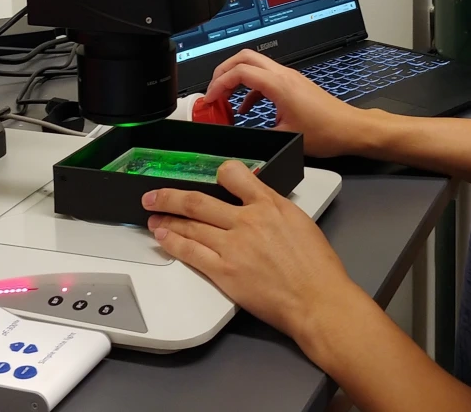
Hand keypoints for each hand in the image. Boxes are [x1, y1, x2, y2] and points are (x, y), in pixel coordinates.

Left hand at [143, 160, 357, 343]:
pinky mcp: (225, 272)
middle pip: (199, 202)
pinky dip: (174, 243)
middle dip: (171, 197)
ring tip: (153, 216)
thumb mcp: (299, 220)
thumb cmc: (314, 265)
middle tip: (154, 195)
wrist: (316, 298)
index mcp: (268, 204)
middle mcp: (247, 220)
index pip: (234, 174)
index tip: (209, 176)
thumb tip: (257, 197)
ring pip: (191, 225)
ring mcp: (233, 246)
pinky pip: (192, 253)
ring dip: (167, 219)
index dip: (218, 173)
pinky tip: (164, 238)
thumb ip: (273, 206)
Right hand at [204, 49, 365, 156]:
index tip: (210, 99)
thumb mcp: (286, 137)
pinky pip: (265, 78)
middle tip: (212, 90)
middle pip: (244, 57)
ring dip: (237, 78)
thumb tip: (240, 137)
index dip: (219, 83)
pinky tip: (247, 109)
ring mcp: (289, 78)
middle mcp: (283, 75)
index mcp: (279, 84)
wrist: (350, 129)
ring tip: (225, 99)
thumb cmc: (327, 132)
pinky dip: (250, 89)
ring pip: (255, 65)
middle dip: (223, 71)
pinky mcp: (293, 84)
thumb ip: (258, 134)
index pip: (239, 72)